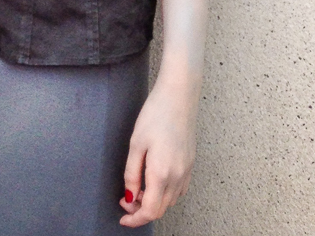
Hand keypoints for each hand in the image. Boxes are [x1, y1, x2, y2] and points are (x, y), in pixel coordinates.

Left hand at [119, 78, 198, 226]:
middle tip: (126, 199)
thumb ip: (132, 174)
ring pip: (170, 200)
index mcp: (162, 173)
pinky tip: (154, 180)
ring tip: (138, 186)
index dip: (134, 219)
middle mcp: (177, 176)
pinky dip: (165, 193)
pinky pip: (179, 189)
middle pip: (160, 208)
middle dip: (141, 210)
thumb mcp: (136, 143)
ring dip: (154, 201)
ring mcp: (187, 170)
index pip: (149, 210)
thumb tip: (129, 196)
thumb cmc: (155, 114)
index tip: (123, 218)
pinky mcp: (191, 163)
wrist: (179, 95)